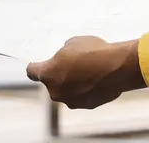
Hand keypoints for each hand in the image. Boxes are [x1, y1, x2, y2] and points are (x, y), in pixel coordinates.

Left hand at [26, 36, 142, 109]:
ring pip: (66, 91)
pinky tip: (96, 80)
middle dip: (58, 75)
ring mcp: (71, 101)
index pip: (31, 72)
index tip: (36, 65)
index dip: (35, 67)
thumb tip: (65, 59)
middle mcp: (55, 91)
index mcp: (48, 74)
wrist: (116, 68)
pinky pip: (81, 97)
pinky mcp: (86, 106)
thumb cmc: (92, 52)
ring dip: (72, 84)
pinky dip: (85, 90)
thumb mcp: (72, 43)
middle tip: (71, 64)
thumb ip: (63, 54)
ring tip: (87, 71)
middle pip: (51, 83)